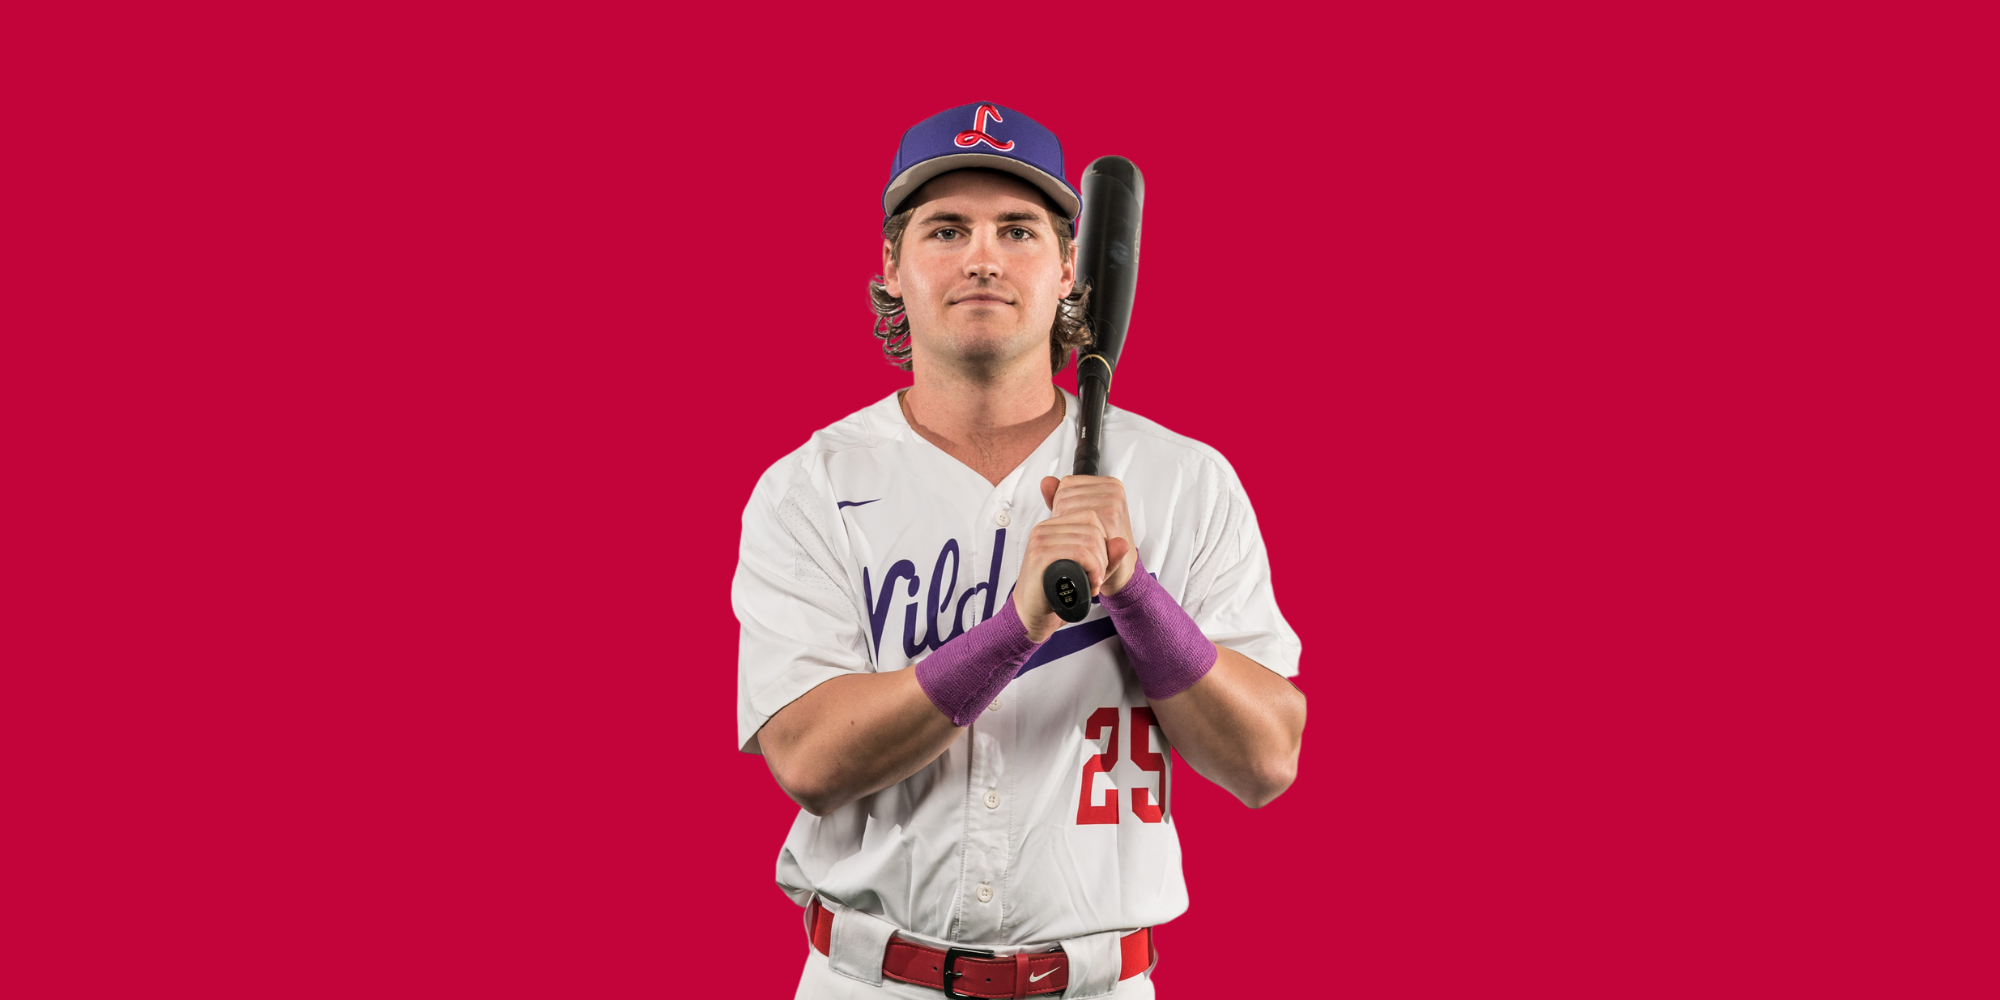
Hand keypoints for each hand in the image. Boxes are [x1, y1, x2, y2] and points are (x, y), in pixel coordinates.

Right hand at [1011, 476, 1134, 642]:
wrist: (1032, 615)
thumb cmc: (1055, 593)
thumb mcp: (1088, 572)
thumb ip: (1107, 557)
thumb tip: (1123, 543)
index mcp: (1052, 527)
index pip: (1090, 517)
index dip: (1104, 541)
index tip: (1100, 565)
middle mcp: (1044, 529)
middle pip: (1092, 529)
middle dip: (1104, 557)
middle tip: (1097, 578)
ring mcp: (1040, 540)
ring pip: (1088, 541)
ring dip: (1099, 566)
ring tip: (1092, 583)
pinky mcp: (1041, 555)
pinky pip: (1079, 552)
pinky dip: (1092, 569)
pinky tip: (1089, 584)